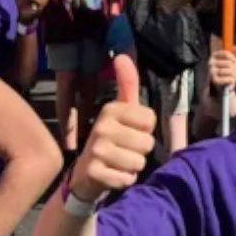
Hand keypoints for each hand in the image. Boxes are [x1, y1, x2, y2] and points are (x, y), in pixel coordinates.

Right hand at [69, 57, 155, 201]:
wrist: (84, 176)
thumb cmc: (110, 140)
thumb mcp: (120, 112)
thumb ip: (127, 85)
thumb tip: (122, 54)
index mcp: (110, 109)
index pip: (150, 120)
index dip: (144, 130)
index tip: (129, 132)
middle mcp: (101, 126)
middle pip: (147, 143)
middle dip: (139, 152)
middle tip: (122, 151)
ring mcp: (96, 150)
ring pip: (139, 163)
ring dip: (132, 167)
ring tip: (117, 163)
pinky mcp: (94, 173)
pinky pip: (127, 179)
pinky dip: (123, 180)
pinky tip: (111, 176)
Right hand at [208, 46, 235, 88]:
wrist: (222, 83)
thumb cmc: (228, 70)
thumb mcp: (232, 61)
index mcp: (214, 56)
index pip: (226, 53)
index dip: (233, 58)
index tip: (234, 61)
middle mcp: (211, 63)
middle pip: (229, 63)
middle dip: (234, 67)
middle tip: (233, 71)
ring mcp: (212, 71)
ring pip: (229, 71)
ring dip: (233, 74)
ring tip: (232, 76)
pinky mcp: (214, 80)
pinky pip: (227, 79)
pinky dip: (231, 80)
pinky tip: (231, 80)